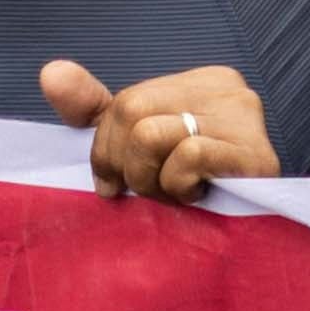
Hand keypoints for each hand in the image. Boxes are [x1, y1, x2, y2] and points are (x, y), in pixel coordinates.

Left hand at [40, 60, 277, 199]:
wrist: (250, 238)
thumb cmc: (191, 190)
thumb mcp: (139, 145)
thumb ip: (97, 110)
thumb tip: (51, 72)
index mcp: (201, 82)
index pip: (128, 101)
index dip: (107, 148)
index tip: (113, 184)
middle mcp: (227, 89)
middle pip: (134, 111)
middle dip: (125, 165)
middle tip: (146, 193)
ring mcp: (246, 118)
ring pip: (152, 134)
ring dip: (150, 180)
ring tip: (173, 195)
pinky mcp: (257, 154)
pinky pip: (187, 156)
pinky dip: (178, 186)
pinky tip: (198, 196)